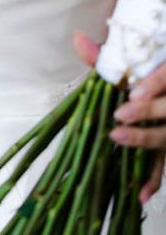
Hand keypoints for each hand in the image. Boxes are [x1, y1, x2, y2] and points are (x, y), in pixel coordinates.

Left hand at [73, 30, 165, 203]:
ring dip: (146, 141)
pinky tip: (140, 195)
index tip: (135, 92)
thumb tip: (78, 39)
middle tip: (119, 116)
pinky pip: (162, 164)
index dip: (155, 83)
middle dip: (146, 112)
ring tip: (118, 139)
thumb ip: (103, 53)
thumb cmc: (138, 69)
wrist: (157, 76)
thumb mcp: (124, 59)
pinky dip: (153, 180)